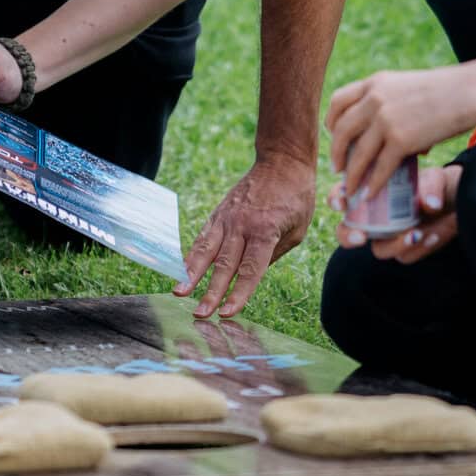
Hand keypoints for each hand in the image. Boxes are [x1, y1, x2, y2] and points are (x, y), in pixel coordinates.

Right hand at [179, 152, 317, 318]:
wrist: (282, 161)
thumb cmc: (297, 198)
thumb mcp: (297, 231)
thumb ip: (273, 254)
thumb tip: (249, 275)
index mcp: (266, 230)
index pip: (250, 269)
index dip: (239, 293)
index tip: (228, 313)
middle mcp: (242, 224)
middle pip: (224, 264)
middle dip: (211, 292)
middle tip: (200, 314)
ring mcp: (227, 217)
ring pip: (206, 250)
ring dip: (191, 274)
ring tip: (178, 292)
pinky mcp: (219, 212)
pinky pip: (203, 237)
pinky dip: (191, 256)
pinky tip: (182, 272)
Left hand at [325, 60, 475, 203]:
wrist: (469, 92)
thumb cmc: (444, 91)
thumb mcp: (405, 86)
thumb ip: (387, 102)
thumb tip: (384, 135)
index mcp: (374, 83)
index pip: (338, 102)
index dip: (331, 122)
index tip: (333, 136)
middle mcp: (374, 100)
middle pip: (341, 131)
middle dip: (336, 153)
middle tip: (337, 168)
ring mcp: (386, 120)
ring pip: (358, 155)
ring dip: (351, 175)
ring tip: (351, 187)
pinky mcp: (401, 140)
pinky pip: (380, 168)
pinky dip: (373, 184)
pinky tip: (370, 194)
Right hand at [333, 163, 461, 263]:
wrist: (459, 204)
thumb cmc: (438, 185)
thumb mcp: (436, 178)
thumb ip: (432, 186)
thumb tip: (430, 204)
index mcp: (370, 192)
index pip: (343, 195)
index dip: (336, 198)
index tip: (342, 201)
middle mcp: (374, 218)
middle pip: (346, 232)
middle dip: (348, 236)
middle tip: (361, 236)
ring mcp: (389, 237)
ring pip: (379, 250)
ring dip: (394, 245)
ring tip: (415, 234)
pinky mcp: (407, 250)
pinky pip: (406, 256)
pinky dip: (419, 248)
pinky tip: (434, 235)